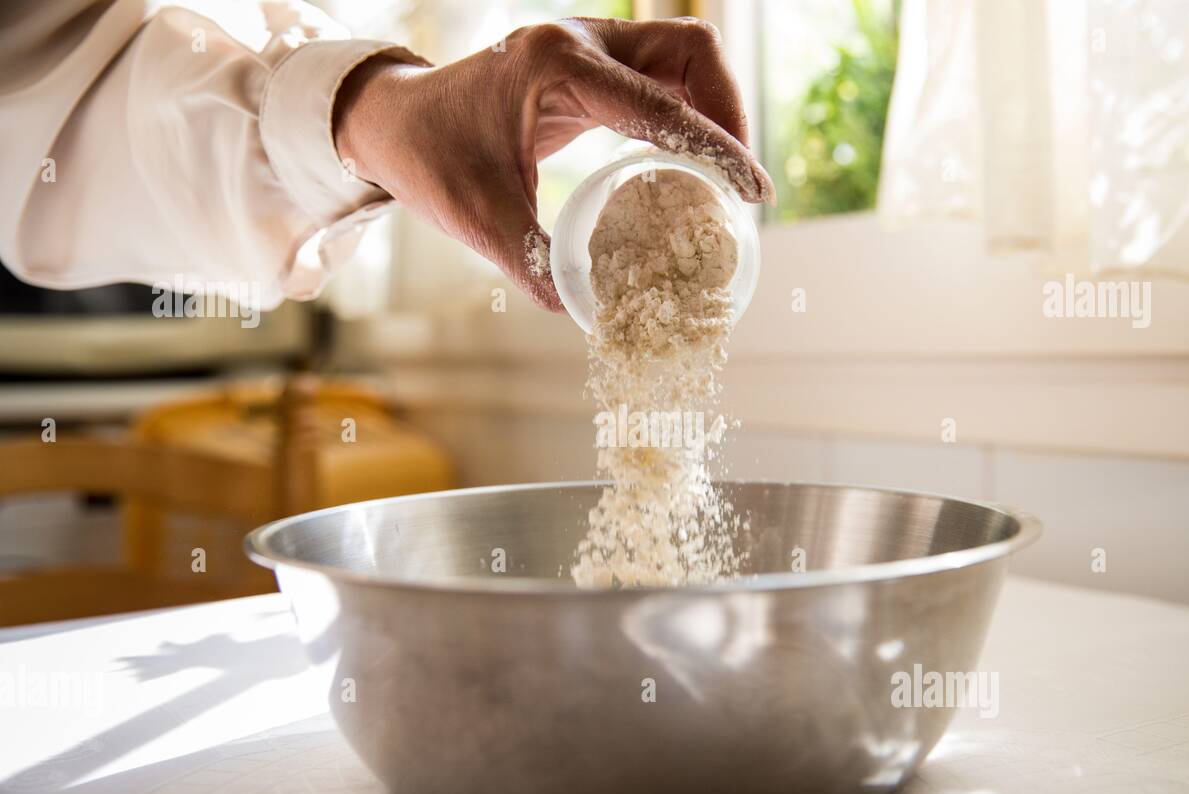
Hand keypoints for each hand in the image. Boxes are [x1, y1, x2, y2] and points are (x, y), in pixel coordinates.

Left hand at [332, 17, 773, 312]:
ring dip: (716, 107)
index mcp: (555, 65)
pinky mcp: (589, 63)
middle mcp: (579, 41)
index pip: (658, 103)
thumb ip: (532, 262)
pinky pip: (659, 74)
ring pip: (683, 55)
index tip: (752, 190)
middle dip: (730, 111)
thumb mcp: (477, 216)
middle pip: (691, 50)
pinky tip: (692, 158)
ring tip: (727, 171)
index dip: (715, 146)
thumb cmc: (429, 159)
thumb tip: (587, 314)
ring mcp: (587, 45)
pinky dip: (688, 111)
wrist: (394, 121)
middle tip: (741, 179)